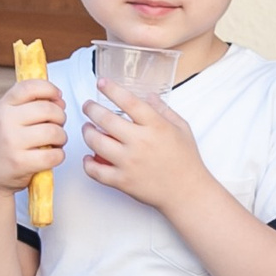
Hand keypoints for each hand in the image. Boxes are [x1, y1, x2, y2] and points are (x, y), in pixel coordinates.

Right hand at [0, 79, 64, 196]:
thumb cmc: (2, 144)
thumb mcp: (6, 117)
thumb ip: (28, 105)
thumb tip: (58, 99)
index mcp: (3, 106)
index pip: (30, 87)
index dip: (50, 89)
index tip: (58, 98)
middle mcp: (5, 121)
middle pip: (48, 109)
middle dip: (60, 117)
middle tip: (57, 126)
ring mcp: (12, 142)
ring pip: (54, 132)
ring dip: (61, 138)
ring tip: (54, 142)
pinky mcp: (20, 163)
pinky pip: (54, 155)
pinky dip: (59, 156)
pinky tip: (51, 156)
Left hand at [77, 90, 213, 213]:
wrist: (188, 193)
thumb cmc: (186, 161)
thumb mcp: (181, 128)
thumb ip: (164, 110)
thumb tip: (148, 95)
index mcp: (155, 126)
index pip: (128, 101)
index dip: (111, 89)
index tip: (101, 82)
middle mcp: (140, 142)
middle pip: (105, 119)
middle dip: (91, 109)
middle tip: (88, 106)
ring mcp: (129, 162)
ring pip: (95, 142)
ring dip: (87, 132)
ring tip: (87, 129)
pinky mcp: (123, 181)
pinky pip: (96, 171)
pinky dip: (88, 164)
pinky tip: (88, 158)